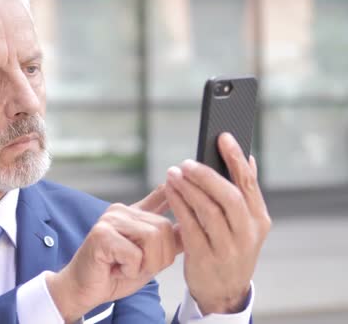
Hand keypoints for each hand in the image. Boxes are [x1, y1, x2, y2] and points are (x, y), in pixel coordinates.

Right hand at [46, 186, 181, 321]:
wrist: (84, 289)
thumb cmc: (114, 273)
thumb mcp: (149, 257)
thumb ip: (166, 240)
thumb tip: (189, 226)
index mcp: (133, 213)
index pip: (161, 196)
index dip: (175, 193)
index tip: (179, 183)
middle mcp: (122, 210)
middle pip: (164, 228)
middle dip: (160, 257)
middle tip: (137, 267)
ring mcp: (110, 219)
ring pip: (152, 238)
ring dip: (145, 264)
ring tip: (127, 267)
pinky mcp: (102, 234)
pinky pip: (134, 253)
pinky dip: (130, 269)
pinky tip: (116, 269)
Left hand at [165, 133, 270, 314]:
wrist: (223, 291)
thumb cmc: (232, 249)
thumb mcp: (246, 225)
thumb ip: (246, 194)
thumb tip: (248, 159)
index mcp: (259, 220)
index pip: (248, 184)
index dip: (236, 158)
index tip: (223, 137)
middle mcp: (246, 233)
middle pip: (228, 196)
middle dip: (206, 175)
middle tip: (187, 162)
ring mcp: (226, 247)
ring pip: (207, 210)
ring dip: (188, 188)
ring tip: (173, 173)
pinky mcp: (205, 257)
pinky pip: (189, 226)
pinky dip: (179, 205)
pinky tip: (170, 191)